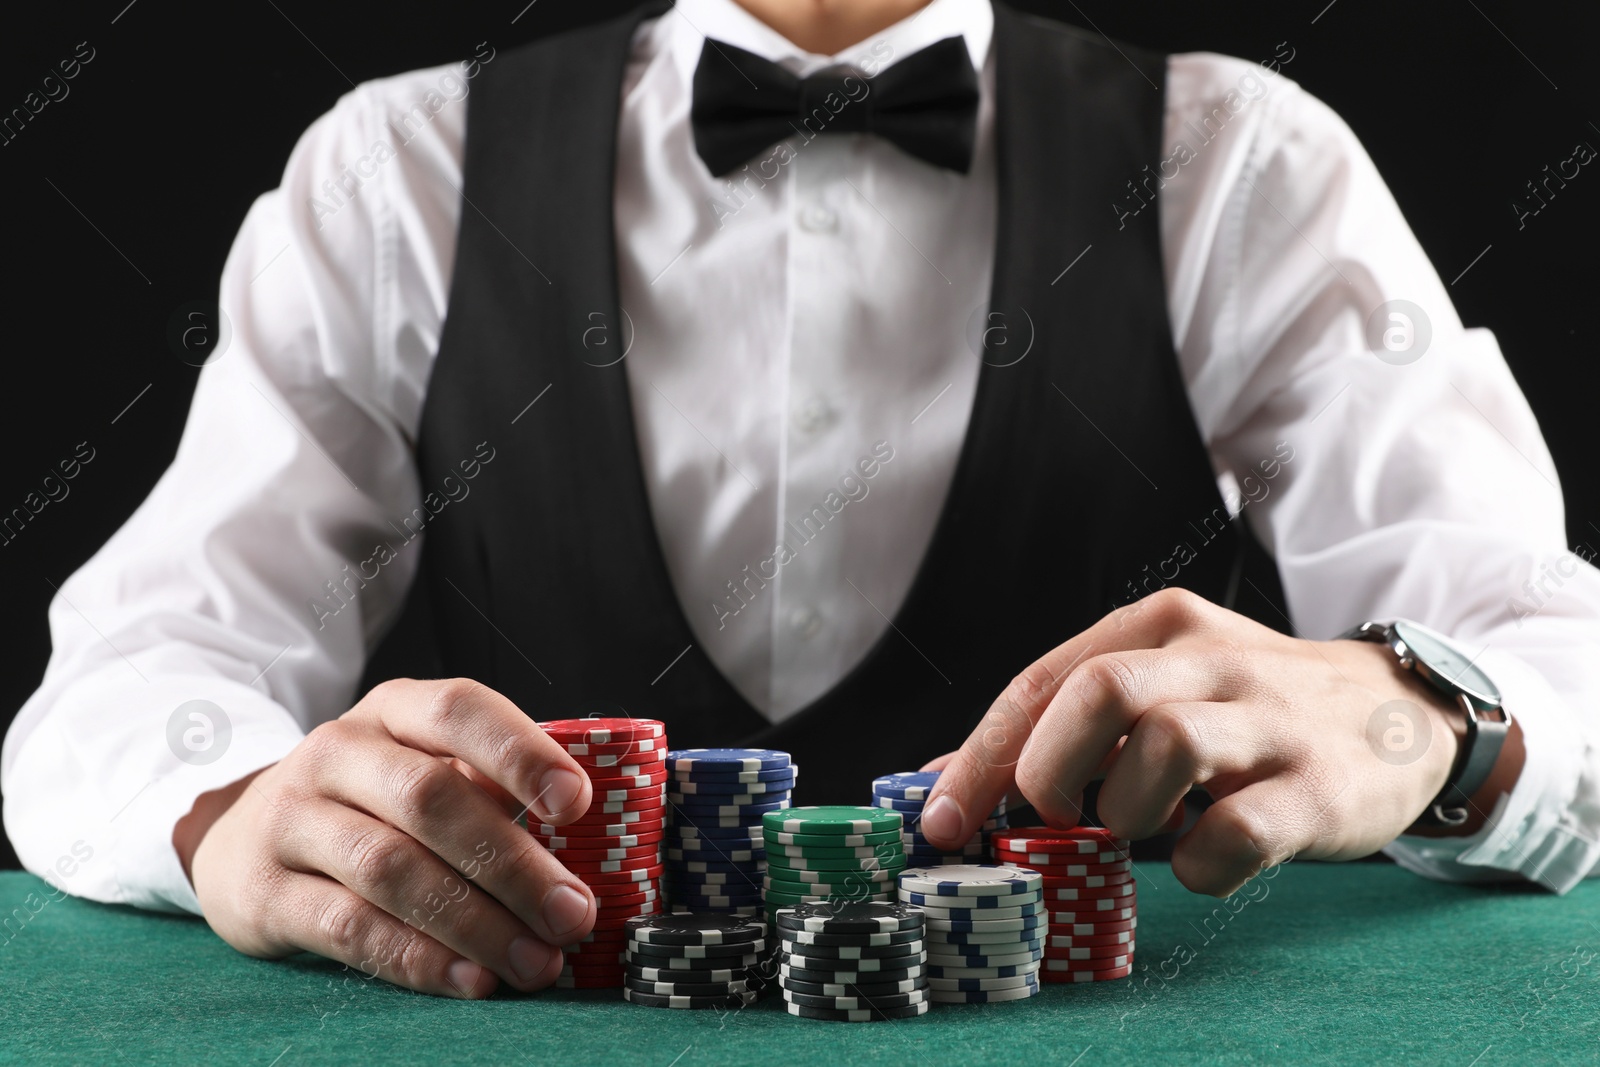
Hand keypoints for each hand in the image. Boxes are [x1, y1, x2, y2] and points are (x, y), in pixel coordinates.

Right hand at [179, 678, 597, 997]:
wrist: (239, 837)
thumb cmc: (370, 803)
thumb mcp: (421, 768)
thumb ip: (488, 788)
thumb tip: (583, 841)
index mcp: (392, 711)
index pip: (458, 710)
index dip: (520, 753)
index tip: (575, 803)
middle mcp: (337, 752)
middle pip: (432, 799)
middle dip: (513, 864)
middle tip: (572, 915)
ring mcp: (291, 818)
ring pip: (391, 868)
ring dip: (475, 923)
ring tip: (534, 961)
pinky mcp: (262, 891)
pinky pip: (349, 927)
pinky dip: (417, 958)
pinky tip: (469, 980)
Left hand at [918, 588, 1471, 895]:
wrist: (1401, 715)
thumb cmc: (1246, 710)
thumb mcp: (1160, 688)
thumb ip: (1063, 727)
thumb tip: (942, 784)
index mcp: (1160, 627)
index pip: (1042, 682)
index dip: (978, 757)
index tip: (941, 820)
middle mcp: (1212, 659)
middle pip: (1098, 694)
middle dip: (1049, 770)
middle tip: (1052, 817)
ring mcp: (1270, 721)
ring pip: (1163, 748)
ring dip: (1127, 814)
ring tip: (1147, 826)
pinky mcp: (1317, 789)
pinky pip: (1232, 833)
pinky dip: (1196, 864)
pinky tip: (1200, 857)